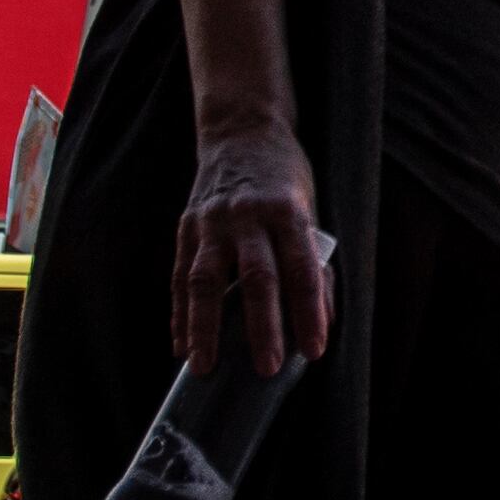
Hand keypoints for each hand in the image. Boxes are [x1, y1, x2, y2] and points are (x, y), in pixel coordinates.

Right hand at [172, 130, 334, 372]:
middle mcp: (248, 216)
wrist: (240, 132)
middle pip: (256, 278)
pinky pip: (180, 276)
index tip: (315, 349)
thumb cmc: (283, 179)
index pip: (303, 269)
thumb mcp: (308, 210)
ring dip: (204, 328)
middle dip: (262, 327)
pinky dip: (180, 314)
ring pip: (205, 280)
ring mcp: (212, 221)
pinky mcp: (187, 227)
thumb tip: (319, 320)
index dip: (310, 311)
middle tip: (267, 367)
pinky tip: (181, 345)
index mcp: (287, 211)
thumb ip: (310, 261)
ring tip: (203, 367)